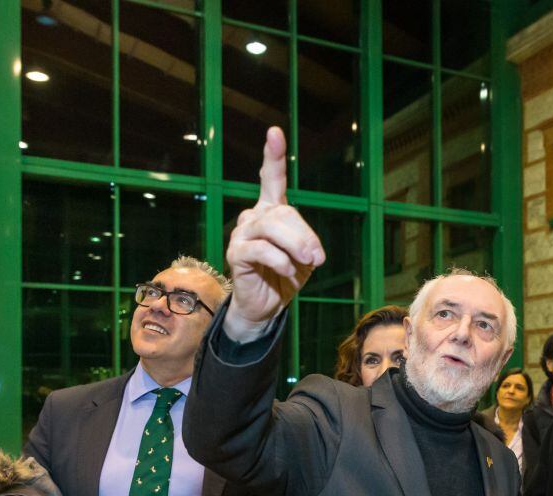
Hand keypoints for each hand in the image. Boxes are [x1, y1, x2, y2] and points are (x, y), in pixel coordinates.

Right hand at [225, 127, 325, 338]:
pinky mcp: (236, 253)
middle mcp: (254, 216)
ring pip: (271, 227)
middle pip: (284, 213)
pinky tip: (288, 271)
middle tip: (317, 259)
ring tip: (306, 264)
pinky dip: (280, 261)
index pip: (272, 178)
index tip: (274, 132)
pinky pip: (260, 249)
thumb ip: (307, 245)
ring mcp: (242, 233)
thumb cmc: (286, 276)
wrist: (266, 306)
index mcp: (272, 211)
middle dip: (305, 236)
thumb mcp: (305, 258)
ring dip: (296, 246)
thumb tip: (310, 252)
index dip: (273, 156)